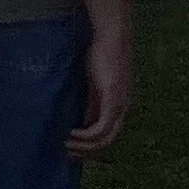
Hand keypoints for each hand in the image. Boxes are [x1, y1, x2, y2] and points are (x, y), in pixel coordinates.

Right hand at [66, 27, 132, 157]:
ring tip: (64, 144)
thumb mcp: (94, 83)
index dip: (89, 146)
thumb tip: (80, 121)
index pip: (107, 136)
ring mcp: (119, 106)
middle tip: (66, 153)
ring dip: (83, 146)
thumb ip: (90, 102)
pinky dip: (85, 137)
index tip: (71, 148)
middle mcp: (123, 110)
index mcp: (119, 106)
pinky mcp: (112, 100)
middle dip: (85, 151)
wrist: (111, 35)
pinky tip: (71, 134)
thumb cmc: (101, 53)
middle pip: (106, 143)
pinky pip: (100, 128)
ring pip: (103, 140)